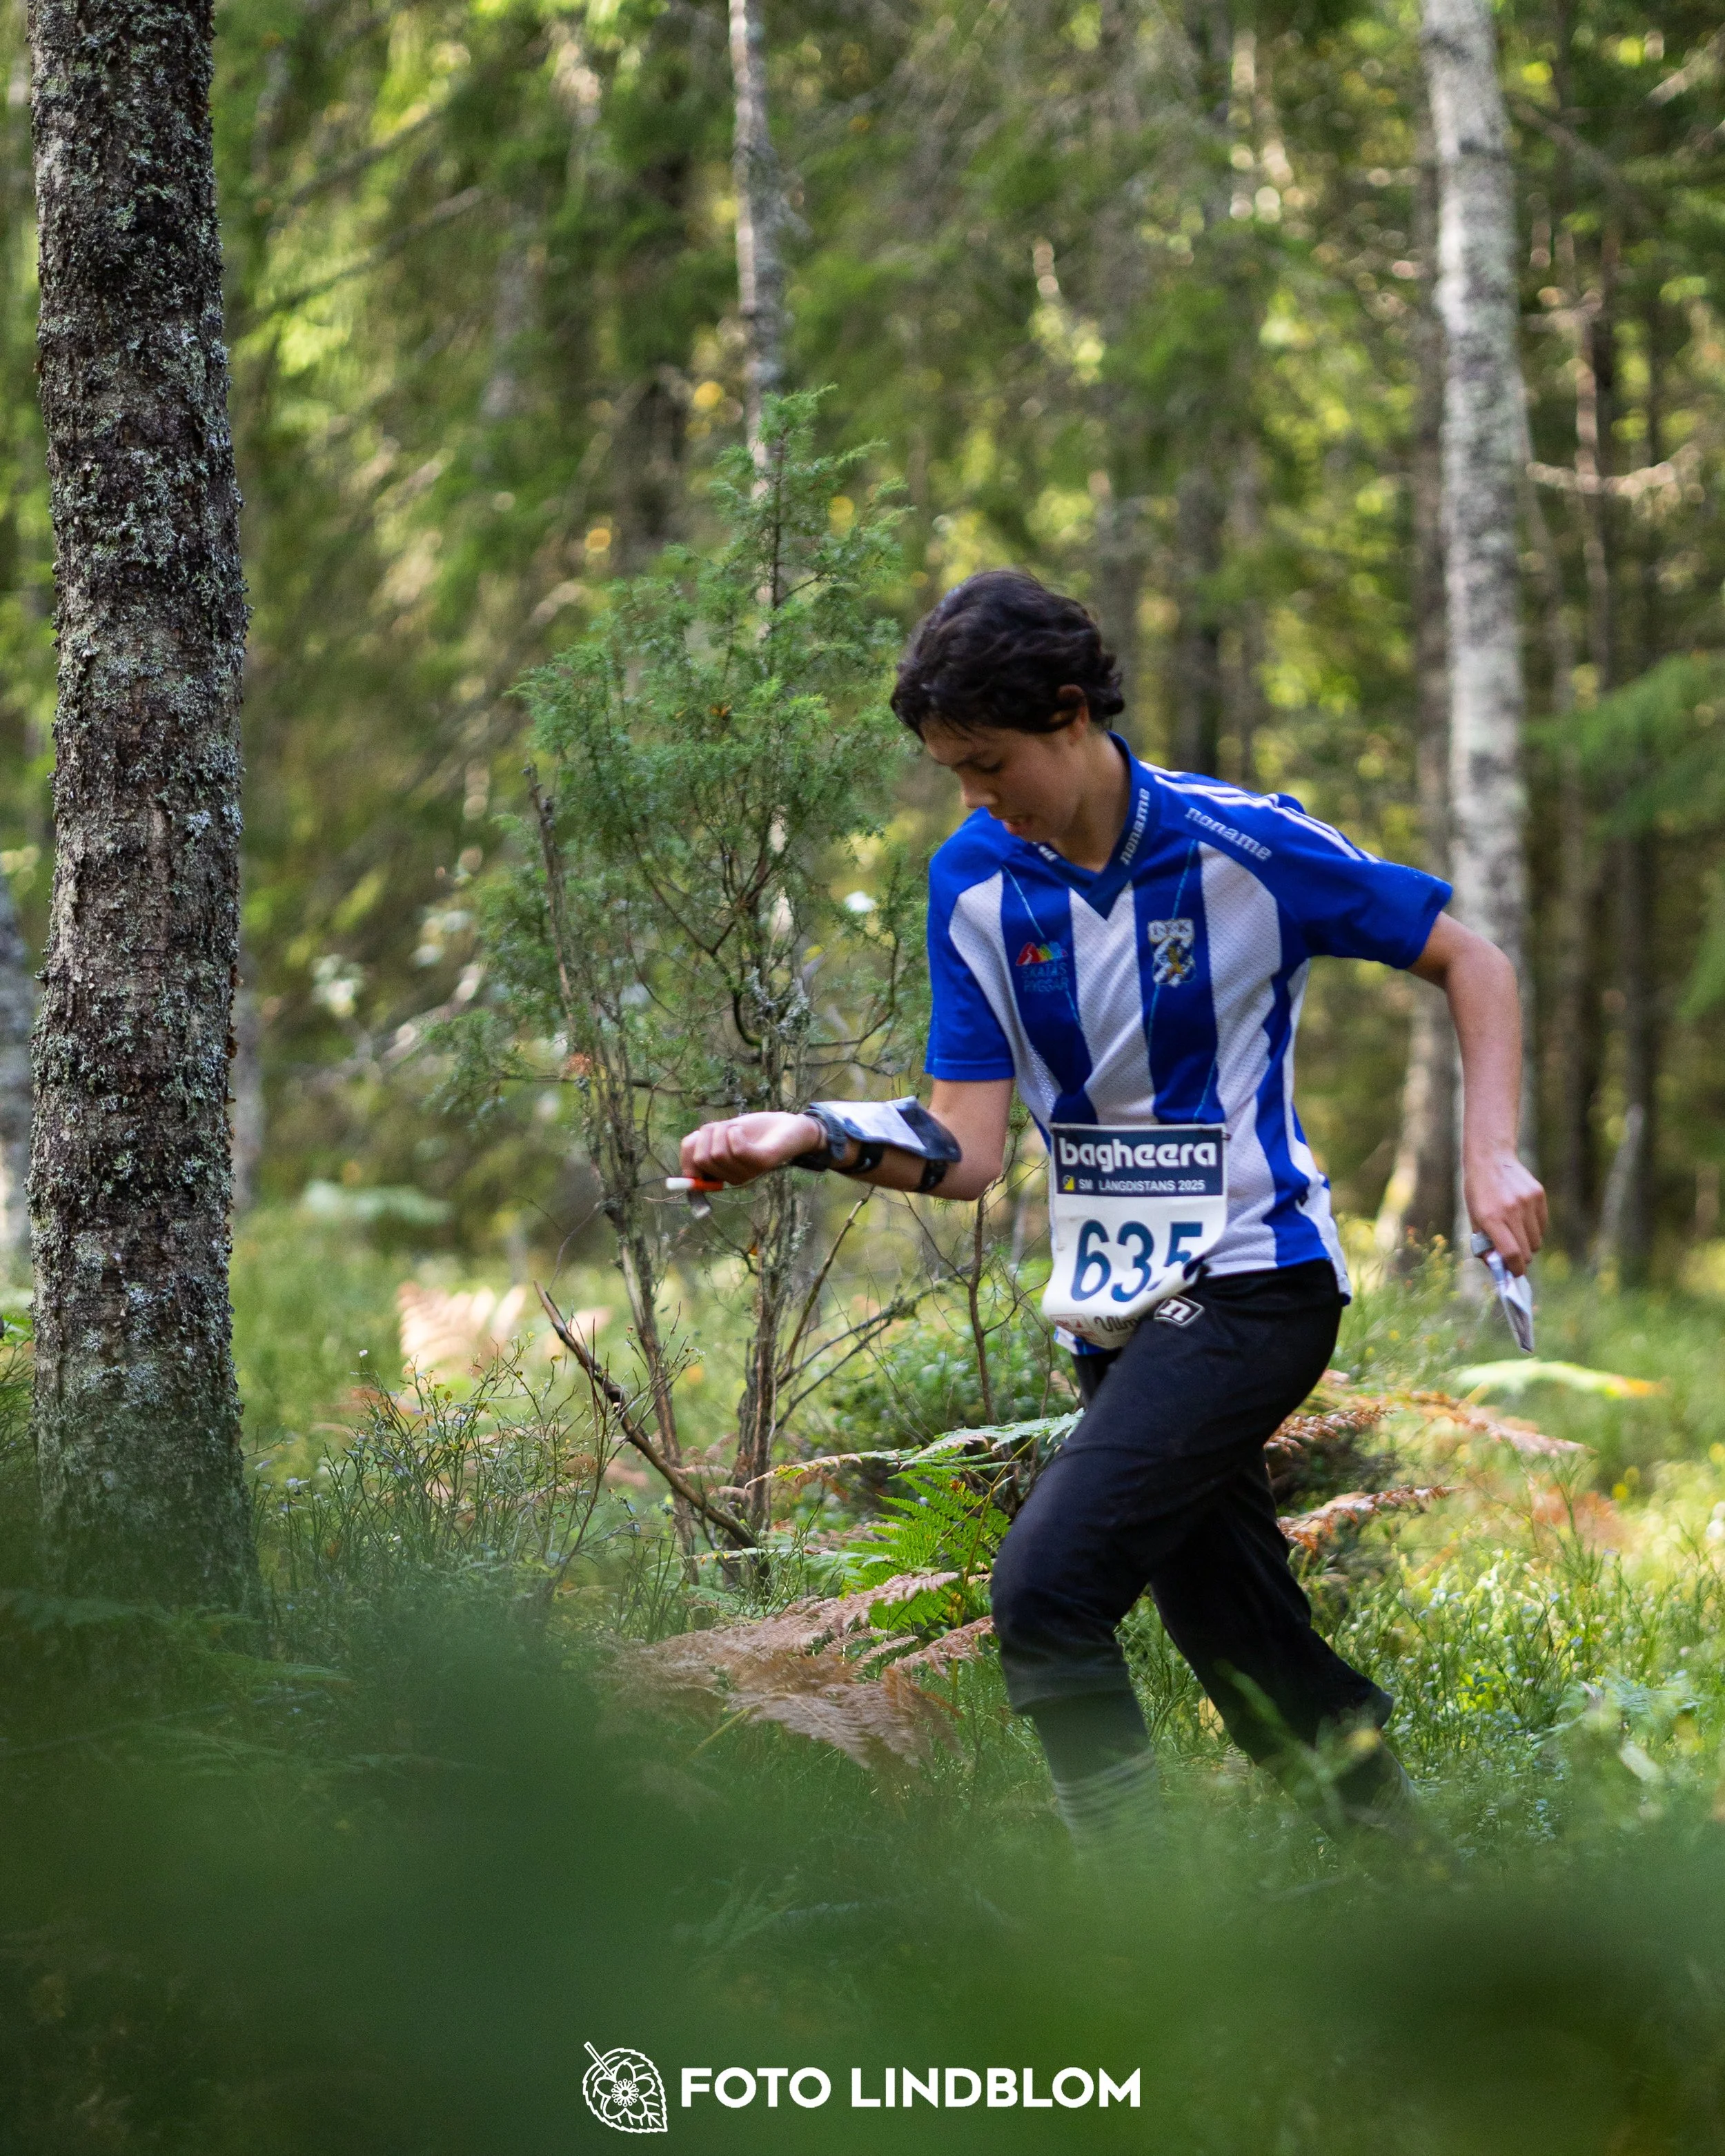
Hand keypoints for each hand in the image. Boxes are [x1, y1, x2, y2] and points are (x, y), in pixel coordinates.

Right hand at [680, 1112, 823, 1185]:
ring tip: (736, 1128)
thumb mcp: (718, 1133)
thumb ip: (699, 1142)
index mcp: (722, 1174)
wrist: (788, 1126)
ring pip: (718, 1153)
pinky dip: (734, 1133)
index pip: (693, 1177)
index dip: (687, 1164)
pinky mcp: (763, 1162)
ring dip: (722, 1130)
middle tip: (722, 1128)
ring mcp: (749, 1172)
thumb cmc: (752, 1130)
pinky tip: (741, 1129)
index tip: (691, 1146)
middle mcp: (734, 1178)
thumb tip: (687, 1149)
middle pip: (702, 1159)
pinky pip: (738, 1150)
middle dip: (706, 1135)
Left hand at [1464, 1147, 1547, 1275]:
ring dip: (1528, 1244)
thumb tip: (1498, 1267)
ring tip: (1516, 1233)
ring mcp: (1527, 1202)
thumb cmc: (1478, 1193)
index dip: (1515, 1269)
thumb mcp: (1474, 1218)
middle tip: (1514, 1256)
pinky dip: (1535, 1229)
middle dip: (1521, 1259)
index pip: (1511, 1254)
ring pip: (1537, 1240)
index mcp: (1491, 1218)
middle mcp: (1511, 1211)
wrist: (1491, 1159)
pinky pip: (1543, 1225)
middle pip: (1527, 1251)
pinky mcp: (1539, 1195)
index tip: (1514, 1274)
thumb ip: (1485, 1243)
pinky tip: (1522, 1218)